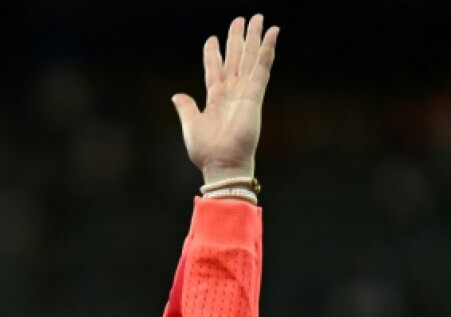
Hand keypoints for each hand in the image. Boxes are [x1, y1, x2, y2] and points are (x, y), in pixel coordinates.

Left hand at [172, 15, 278, 183]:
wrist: (222, 163)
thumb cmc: (206, 150)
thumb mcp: (191, 125)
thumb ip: (187, 108)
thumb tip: (177, 95)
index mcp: (215, 98)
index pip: (214, 69)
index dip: (213, 54)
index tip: (212, 38)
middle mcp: (231, 92)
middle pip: (235, 58)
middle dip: (237, 38)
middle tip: (241, 19)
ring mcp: (244, 91)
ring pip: (249, 58)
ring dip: (254, 38)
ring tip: (257, 19)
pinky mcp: (255, 94)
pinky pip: (262, 67)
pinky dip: (267, 49)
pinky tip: (272, 32)